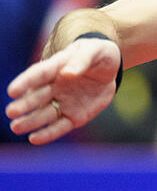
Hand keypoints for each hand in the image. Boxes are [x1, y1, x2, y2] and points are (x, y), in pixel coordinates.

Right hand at [6, 38, 120, 144]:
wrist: (110, 70)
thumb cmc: (99, 55)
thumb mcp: (95, 51)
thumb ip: (81, 60)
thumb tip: (67, 74)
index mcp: (57, 67)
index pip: (40, 74)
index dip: (26, 82)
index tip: (12, 91)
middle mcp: (55, 87)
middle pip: (38, 96)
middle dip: (25, 104)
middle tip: (11, 112)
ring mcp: (63, 102)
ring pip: (45, 114)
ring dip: (30, 121)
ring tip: (16, 127)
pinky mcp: (74, 116)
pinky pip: (60, 126)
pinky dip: (48, 133)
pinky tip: (34, 139)